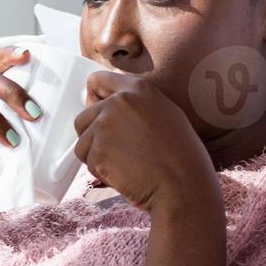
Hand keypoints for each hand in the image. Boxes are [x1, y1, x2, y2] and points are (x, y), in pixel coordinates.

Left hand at [73, 71, 219, 216]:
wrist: (182, 185)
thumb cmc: (181, 156)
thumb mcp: (166, 114)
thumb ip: (137, 104)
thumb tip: (109, 105)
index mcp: (138, 89)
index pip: (97, 80)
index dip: (94, 99)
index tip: (98, 115)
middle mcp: (118, 102)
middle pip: (83, 117)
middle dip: (94, 136)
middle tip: (119, 152)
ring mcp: (105, 126)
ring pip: (83, 143)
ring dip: (98, 157)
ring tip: (127, 165)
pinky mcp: (97, 150)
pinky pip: (88, 162)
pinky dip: (102, 172)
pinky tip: (126, 174)